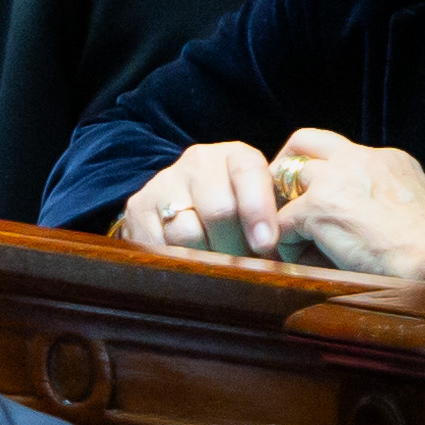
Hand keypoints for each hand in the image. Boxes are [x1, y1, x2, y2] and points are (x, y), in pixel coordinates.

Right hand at [118, 141, 279, 256]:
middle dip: (235, 246)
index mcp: (234, 155)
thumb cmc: (238, 214)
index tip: (265, 245)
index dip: (258, 211)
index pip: (248, 173)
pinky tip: (191, 266)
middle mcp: (197, 162)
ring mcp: (163, 183)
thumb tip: (287, 258)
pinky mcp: (137, 208)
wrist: (184, 207)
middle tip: (245, 267)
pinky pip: (158, 244)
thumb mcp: (263, 206)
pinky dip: (177, 262)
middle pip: (218, 209)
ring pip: (187, 231)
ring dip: (207, 259)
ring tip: (219, 269)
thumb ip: (279, 218)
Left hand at [272, 128, 424, 279]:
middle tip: (281, 199)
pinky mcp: (318, 208)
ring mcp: (336, 180)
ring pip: (285, 182)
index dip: (320, 171)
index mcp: (387, 159)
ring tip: (301, 241)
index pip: (338, 151)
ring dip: (286, 211)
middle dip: (284, 168)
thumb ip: (378, 195)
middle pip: (303, 142)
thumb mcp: (410, 204)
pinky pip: (282, 222)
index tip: (316, 195)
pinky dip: (288, 243)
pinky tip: (309, 260)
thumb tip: (353, 210)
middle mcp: (360, 160)